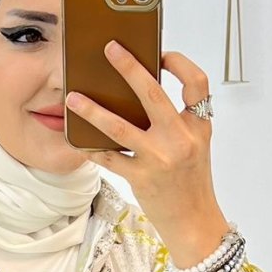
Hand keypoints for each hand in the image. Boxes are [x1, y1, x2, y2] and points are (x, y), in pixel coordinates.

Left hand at [65, 45, 232, 265]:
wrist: (195, 223)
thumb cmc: (191, 182)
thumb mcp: (195, 146)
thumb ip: (176, 121)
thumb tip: (140, 92)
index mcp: (198, 127)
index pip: (198, 83)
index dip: (180, 63)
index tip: (161, 54)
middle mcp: (181, 139)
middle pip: (153, 94)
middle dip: (129, 67)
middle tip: (109, 49)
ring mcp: (160, 159)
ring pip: (119, 126)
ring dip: (92, 110)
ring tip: (73, 98)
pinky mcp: (141, 178)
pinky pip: (109, 158)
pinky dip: (91, 147)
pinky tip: (77, 139)